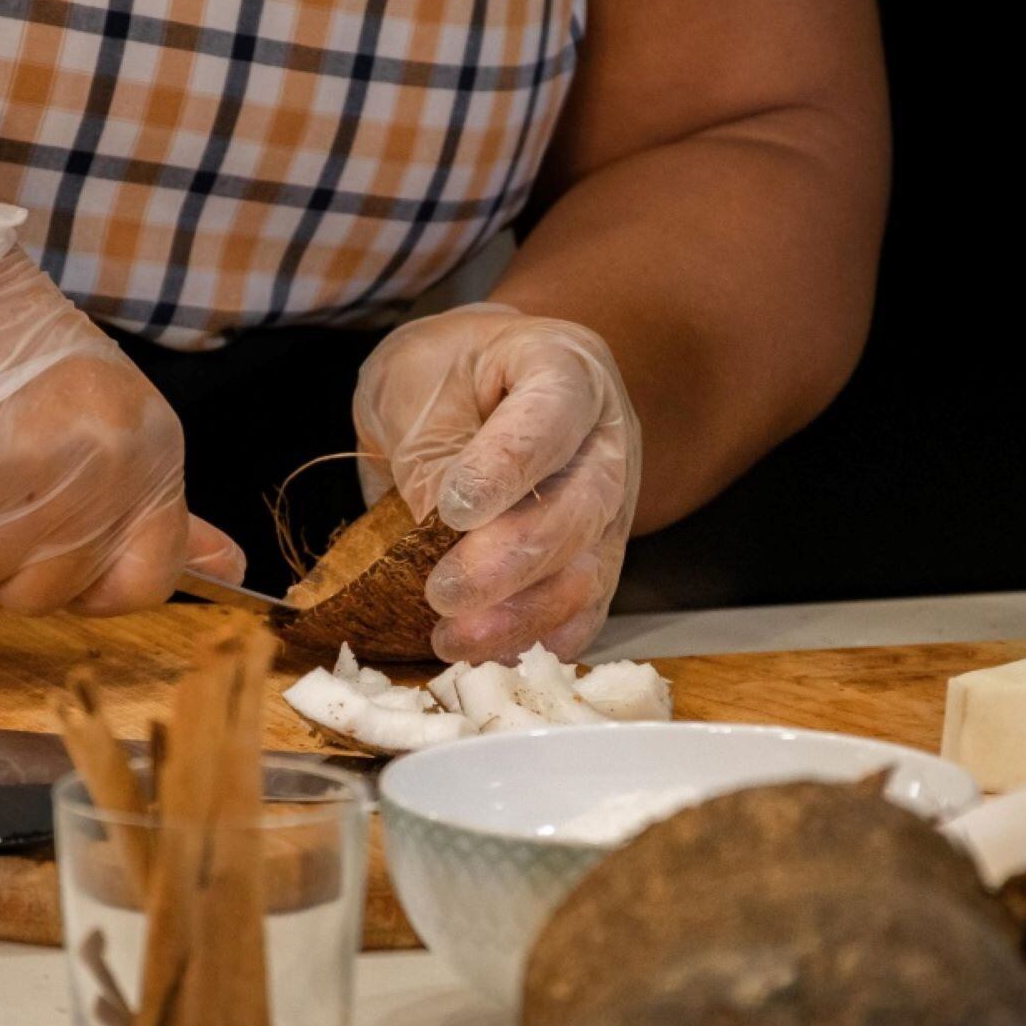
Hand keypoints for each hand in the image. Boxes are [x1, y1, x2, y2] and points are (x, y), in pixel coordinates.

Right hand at [0, 204, 242, 613]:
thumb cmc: (2, 342)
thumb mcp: (109, 416)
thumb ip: (152, 504)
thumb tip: (227, 569)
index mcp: (147, 455)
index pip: (145, 582)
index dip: (91, 588)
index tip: (49, 557)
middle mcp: (95, 470)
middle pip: (39, 594)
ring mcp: (18, 473)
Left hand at [354, 304, 639, 660]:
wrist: (477, 389)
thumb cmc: (446, 379)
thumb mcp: (414, 385)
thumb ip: (429, 454)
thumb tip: (434, 537)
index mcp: (565, 370)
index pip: (551, 418)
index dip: (506, 467)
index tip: (452, 509)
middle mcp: (606, 441)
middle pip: (582, 508)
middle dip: (510, 562)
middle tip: (444, 592)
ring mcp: (610, 508)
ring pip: (588, 575)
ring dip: (520, 619)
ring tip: (452, 638)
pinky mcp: (595, 563)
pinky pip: (581, 615)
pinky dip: (535, 643)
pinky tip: (485, 656)